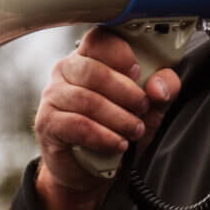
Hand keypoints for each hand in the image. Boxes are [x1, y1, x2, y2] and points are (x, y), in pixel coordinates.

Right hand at [31, 28, 178, 209]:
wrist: (91, 170)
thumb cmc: (117, 129)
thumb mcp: (149, 109)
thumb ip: (162, 91)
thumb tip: (159, 86)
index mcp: (91, 57)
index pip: (99, 39)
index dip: (119, 52)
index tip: (137, 71)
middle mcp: (67, 70)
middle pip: (93, 69)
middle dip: (125, 92)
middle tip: (143, 108)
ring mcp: (53, 95)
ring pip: (87, 100)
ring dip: (118, 118)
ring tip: (134, 130)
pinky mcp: (47, 123)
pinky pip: (77, 125)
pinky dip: (103, 136)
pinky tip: (118, 143)